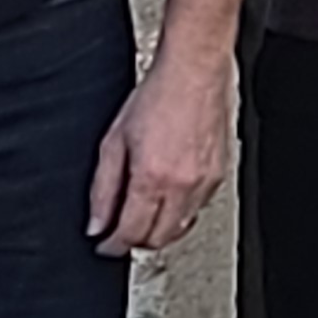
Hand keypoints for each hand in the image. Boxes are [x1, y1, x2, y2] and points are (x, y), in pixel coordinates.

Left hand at [88, 52, 233, 255]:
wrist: (194, 72)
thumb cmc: (157, 97)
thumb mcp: (114, 141)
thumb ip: (102, 189)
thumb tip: (97, 223)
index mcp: (152, 178)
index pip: (131, 232)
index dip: (113, 245)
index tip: (105, 244)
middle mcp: (183, 185)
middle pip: (158, 239)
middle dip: (136, 242)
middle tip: (121, 235)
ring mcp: (206, 181)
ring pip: (181, 228)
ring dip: (160, 231)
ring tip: (144, 220)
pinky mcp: (220, 174)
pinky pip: (198, 208)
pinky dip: (181, 213)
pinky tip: (169, 200)